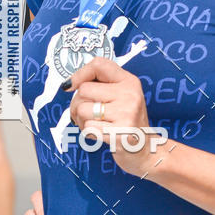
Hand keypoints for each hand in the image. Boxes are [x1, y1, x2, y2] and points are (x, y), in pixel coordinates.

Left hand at [66, 57, 157, 177]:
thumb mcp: (121, 96)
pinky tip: (102, 135)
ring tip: (96, 125)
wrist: (145, 150)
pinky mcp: (120, 134)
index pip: (99, 64)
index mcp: (129, 81)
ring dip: (81, 121)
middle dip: (77, 104)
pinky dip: (89, 133)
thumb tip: (69, 84)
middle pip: (84, 90)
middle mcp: (130, 94)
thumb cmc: (125, 122)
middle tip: (88, 114)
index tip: (72, 86)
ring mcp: (127, 114)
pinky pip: (88, 128)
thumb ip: (101, 86)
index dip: (80, 73)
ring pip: (82, 109)